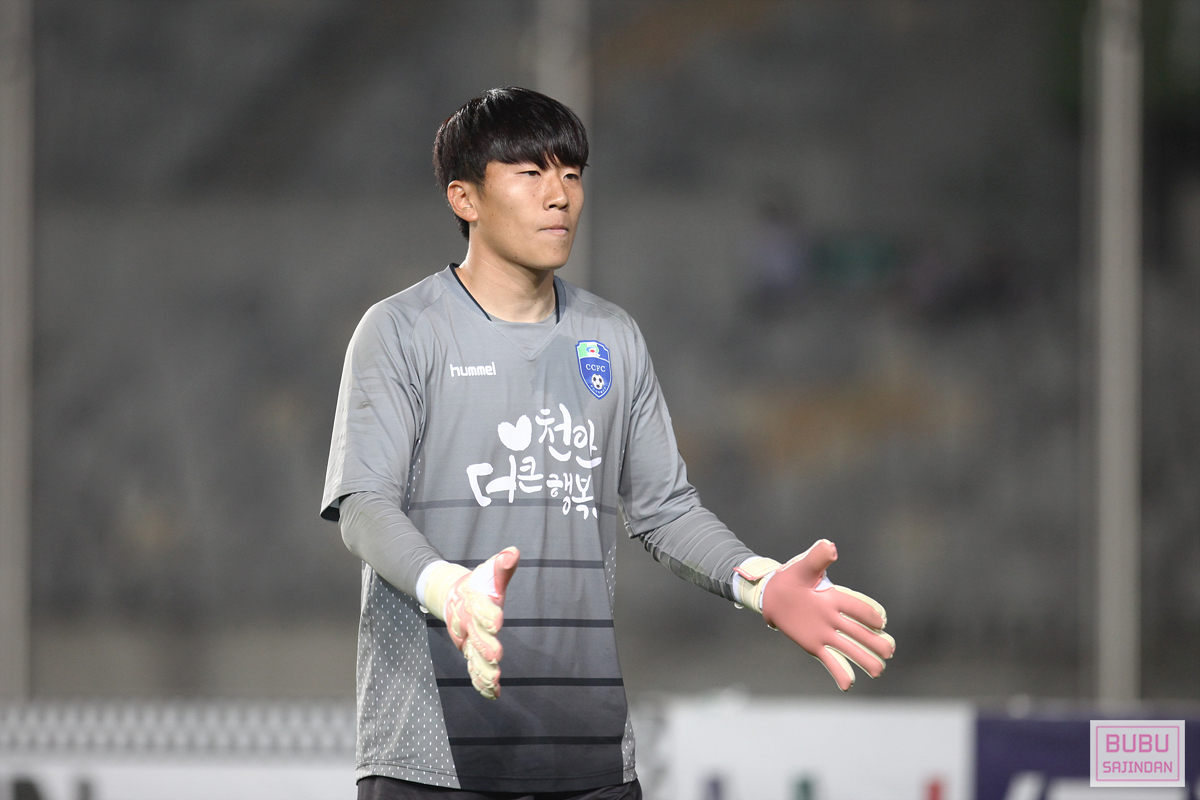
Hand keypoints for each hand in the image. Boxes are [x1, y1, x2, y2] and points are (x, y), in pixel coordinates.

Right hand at [431, 547, 519, 698]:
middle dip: (486, 646)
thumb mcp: (489, 572)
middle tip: (496, 657)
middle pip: (476, 637)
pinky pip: (475, 669)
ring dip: (483, 671)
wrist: (454, 596)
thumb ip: (502, 564)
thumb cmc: (479, 584)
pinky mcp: (470, 652)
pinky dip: (481, 682)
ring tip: (494, 682)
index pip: (481, 608)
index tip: (498, 621)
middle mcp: (469, 624)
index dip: (489, 614)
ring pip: (474, 658)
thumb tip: (514, 552)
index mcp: (474, 603)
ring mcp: (468, 641)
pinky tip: (492, 694)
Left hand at [758, 540, 894, 690]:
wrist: (773, 594)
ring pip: (849, 648)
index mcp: (834, 598)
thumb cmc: (791, 578)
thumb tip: (829, 545)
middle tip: (889, 651)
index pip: (855, 607)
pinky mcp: (814, 645)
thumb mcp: (803, 566)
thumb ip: (817, 557)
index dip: (868, 614)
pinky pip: (830, 660)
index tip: (880, 622)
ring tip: (878, 671)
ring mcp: (825, 633)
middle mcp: (833, 617)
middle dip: (874, 642)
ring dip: (864, 659)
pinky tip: (848, 686)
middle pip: (858, 632)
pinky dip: (840, 673)